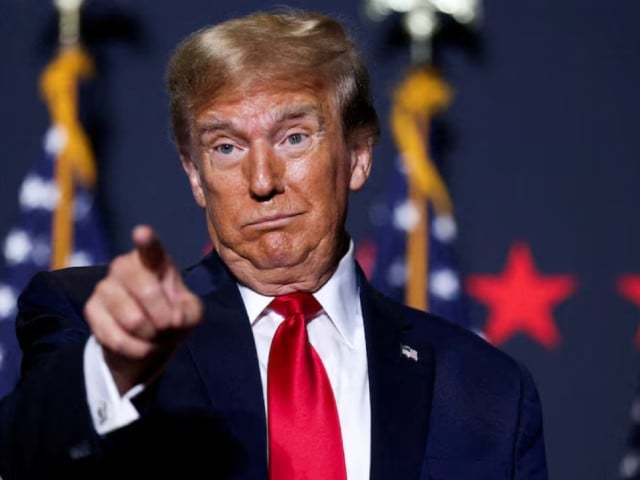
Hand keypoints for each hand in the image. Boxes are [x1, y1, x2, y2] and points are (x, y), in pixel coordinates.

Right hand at [84, 225, 202, 394]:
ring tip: (154, 334)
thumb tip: (172, 319)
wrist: (145, 339)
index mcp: (153, 259)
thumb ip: (188, 312)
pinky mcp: (91, 309)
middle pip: (147, 291)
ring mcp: (105, 286)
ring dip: (151, 336)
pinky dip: (137, 349)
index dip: (146, 241)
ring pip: (133, 319)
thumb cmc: (172, 315)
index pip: (150, 248)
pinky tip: (140, 345)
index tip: (142, 233)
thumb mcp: (190, 313)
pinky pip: (117, 338)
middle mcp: (124, 266)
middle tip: (167, 325)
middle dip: (164, 318)